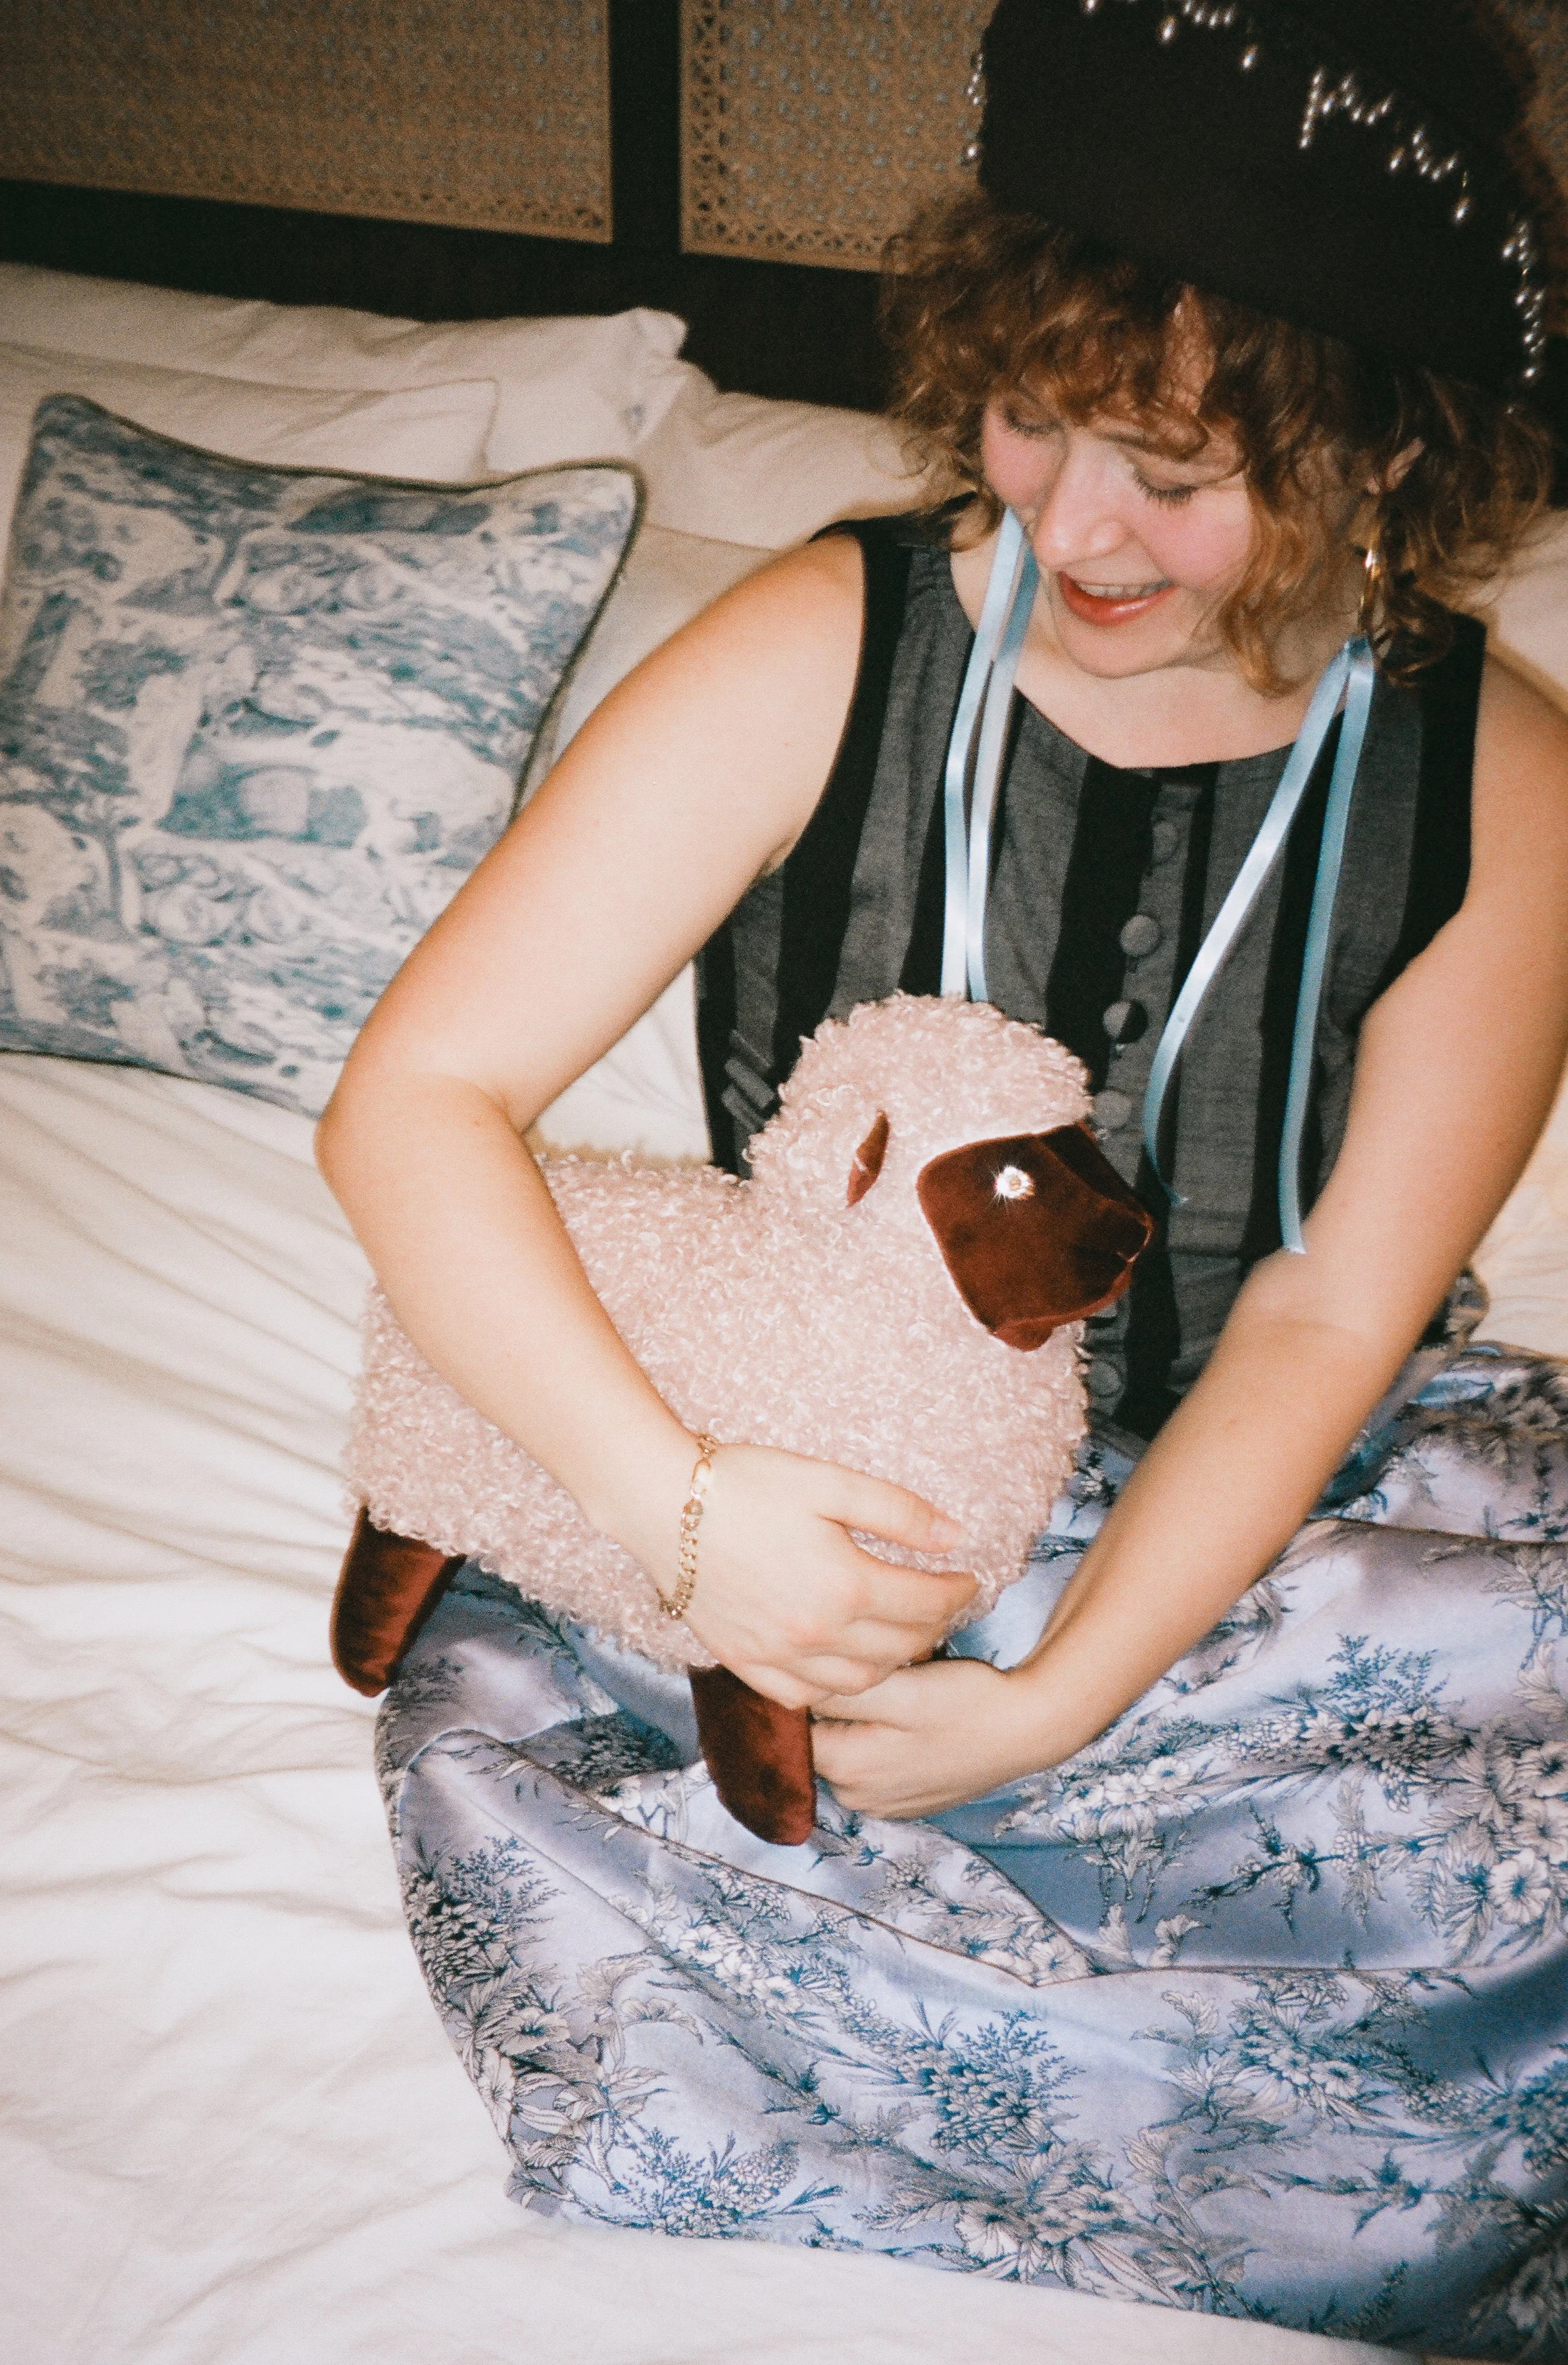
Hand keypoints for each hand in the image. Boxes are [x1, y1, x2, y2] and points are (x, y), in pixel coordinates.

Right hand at [634, 1442, 976, 1710]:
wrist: (659, 1502)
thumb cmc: (744, 1482)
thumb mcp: (829, 1482)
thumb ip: (898, 1513)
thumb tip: (954, 1536)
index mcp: (845, 1586)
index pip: (926, 1605)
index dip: (957, 1593)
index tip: (967, 1579)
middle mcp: (815, 1633)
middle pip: (899, 1649)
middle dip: (931, 1628)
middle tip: (939, 1605)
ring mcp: (776, 1655)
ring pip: (857, 1683)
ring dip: (889, 1664)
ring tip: (898, 1636)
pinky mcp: (742, 1661)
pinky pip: (802, 1698)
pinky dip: (833, 1688)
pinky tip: (840, 1664)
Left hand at [811, 1657, 1049, 1817]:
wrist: (1028, 1728)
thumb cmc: (966, 1702)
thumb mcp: (900, 1690)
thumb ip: (840, 1694)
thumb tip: (792, 1689)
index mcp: (846, 1771)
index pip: (793, 1726)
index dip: (804, 1687)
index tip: (824, 1659)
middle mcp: (856, 1798)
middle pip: (817, 1740)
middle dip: (831, 1706)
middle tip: (866, 1672)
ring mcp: (882, 1804)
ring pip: (845, 1751)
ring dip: (855, 1723)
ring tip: (891, 1691)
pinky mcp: (905, 1800)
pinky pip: (871, 1765)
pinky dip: (879, 1740)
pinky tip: (906, 1717)